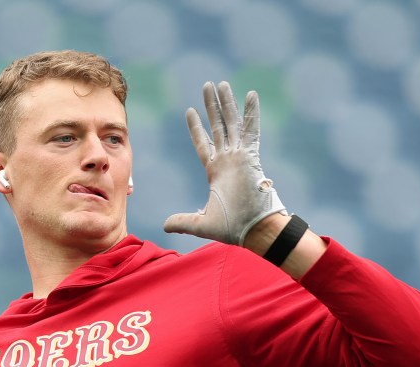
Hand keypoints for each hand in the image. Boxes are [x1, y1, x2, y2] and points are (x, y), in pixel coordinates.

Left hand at [163, 81, 286, 245]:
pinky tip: (250, 95)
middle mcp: (228, 160)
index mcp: (216, 171)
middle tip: (207, 86)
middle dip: (212, 107)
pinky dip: (251, 112)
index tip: (190, 111)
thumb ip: (183, 221)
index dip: (197, 128)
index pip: (204, 144)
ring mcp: (240, 156)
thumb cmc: (233, 227)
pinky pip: (251, 130)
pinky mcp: (251, 156)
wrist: (254, 229)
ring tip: (221, 84)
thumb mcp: (201, 224)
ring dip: (226, 103)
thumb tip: (165, 226)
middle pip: (218, 126)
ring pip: (231, 123)